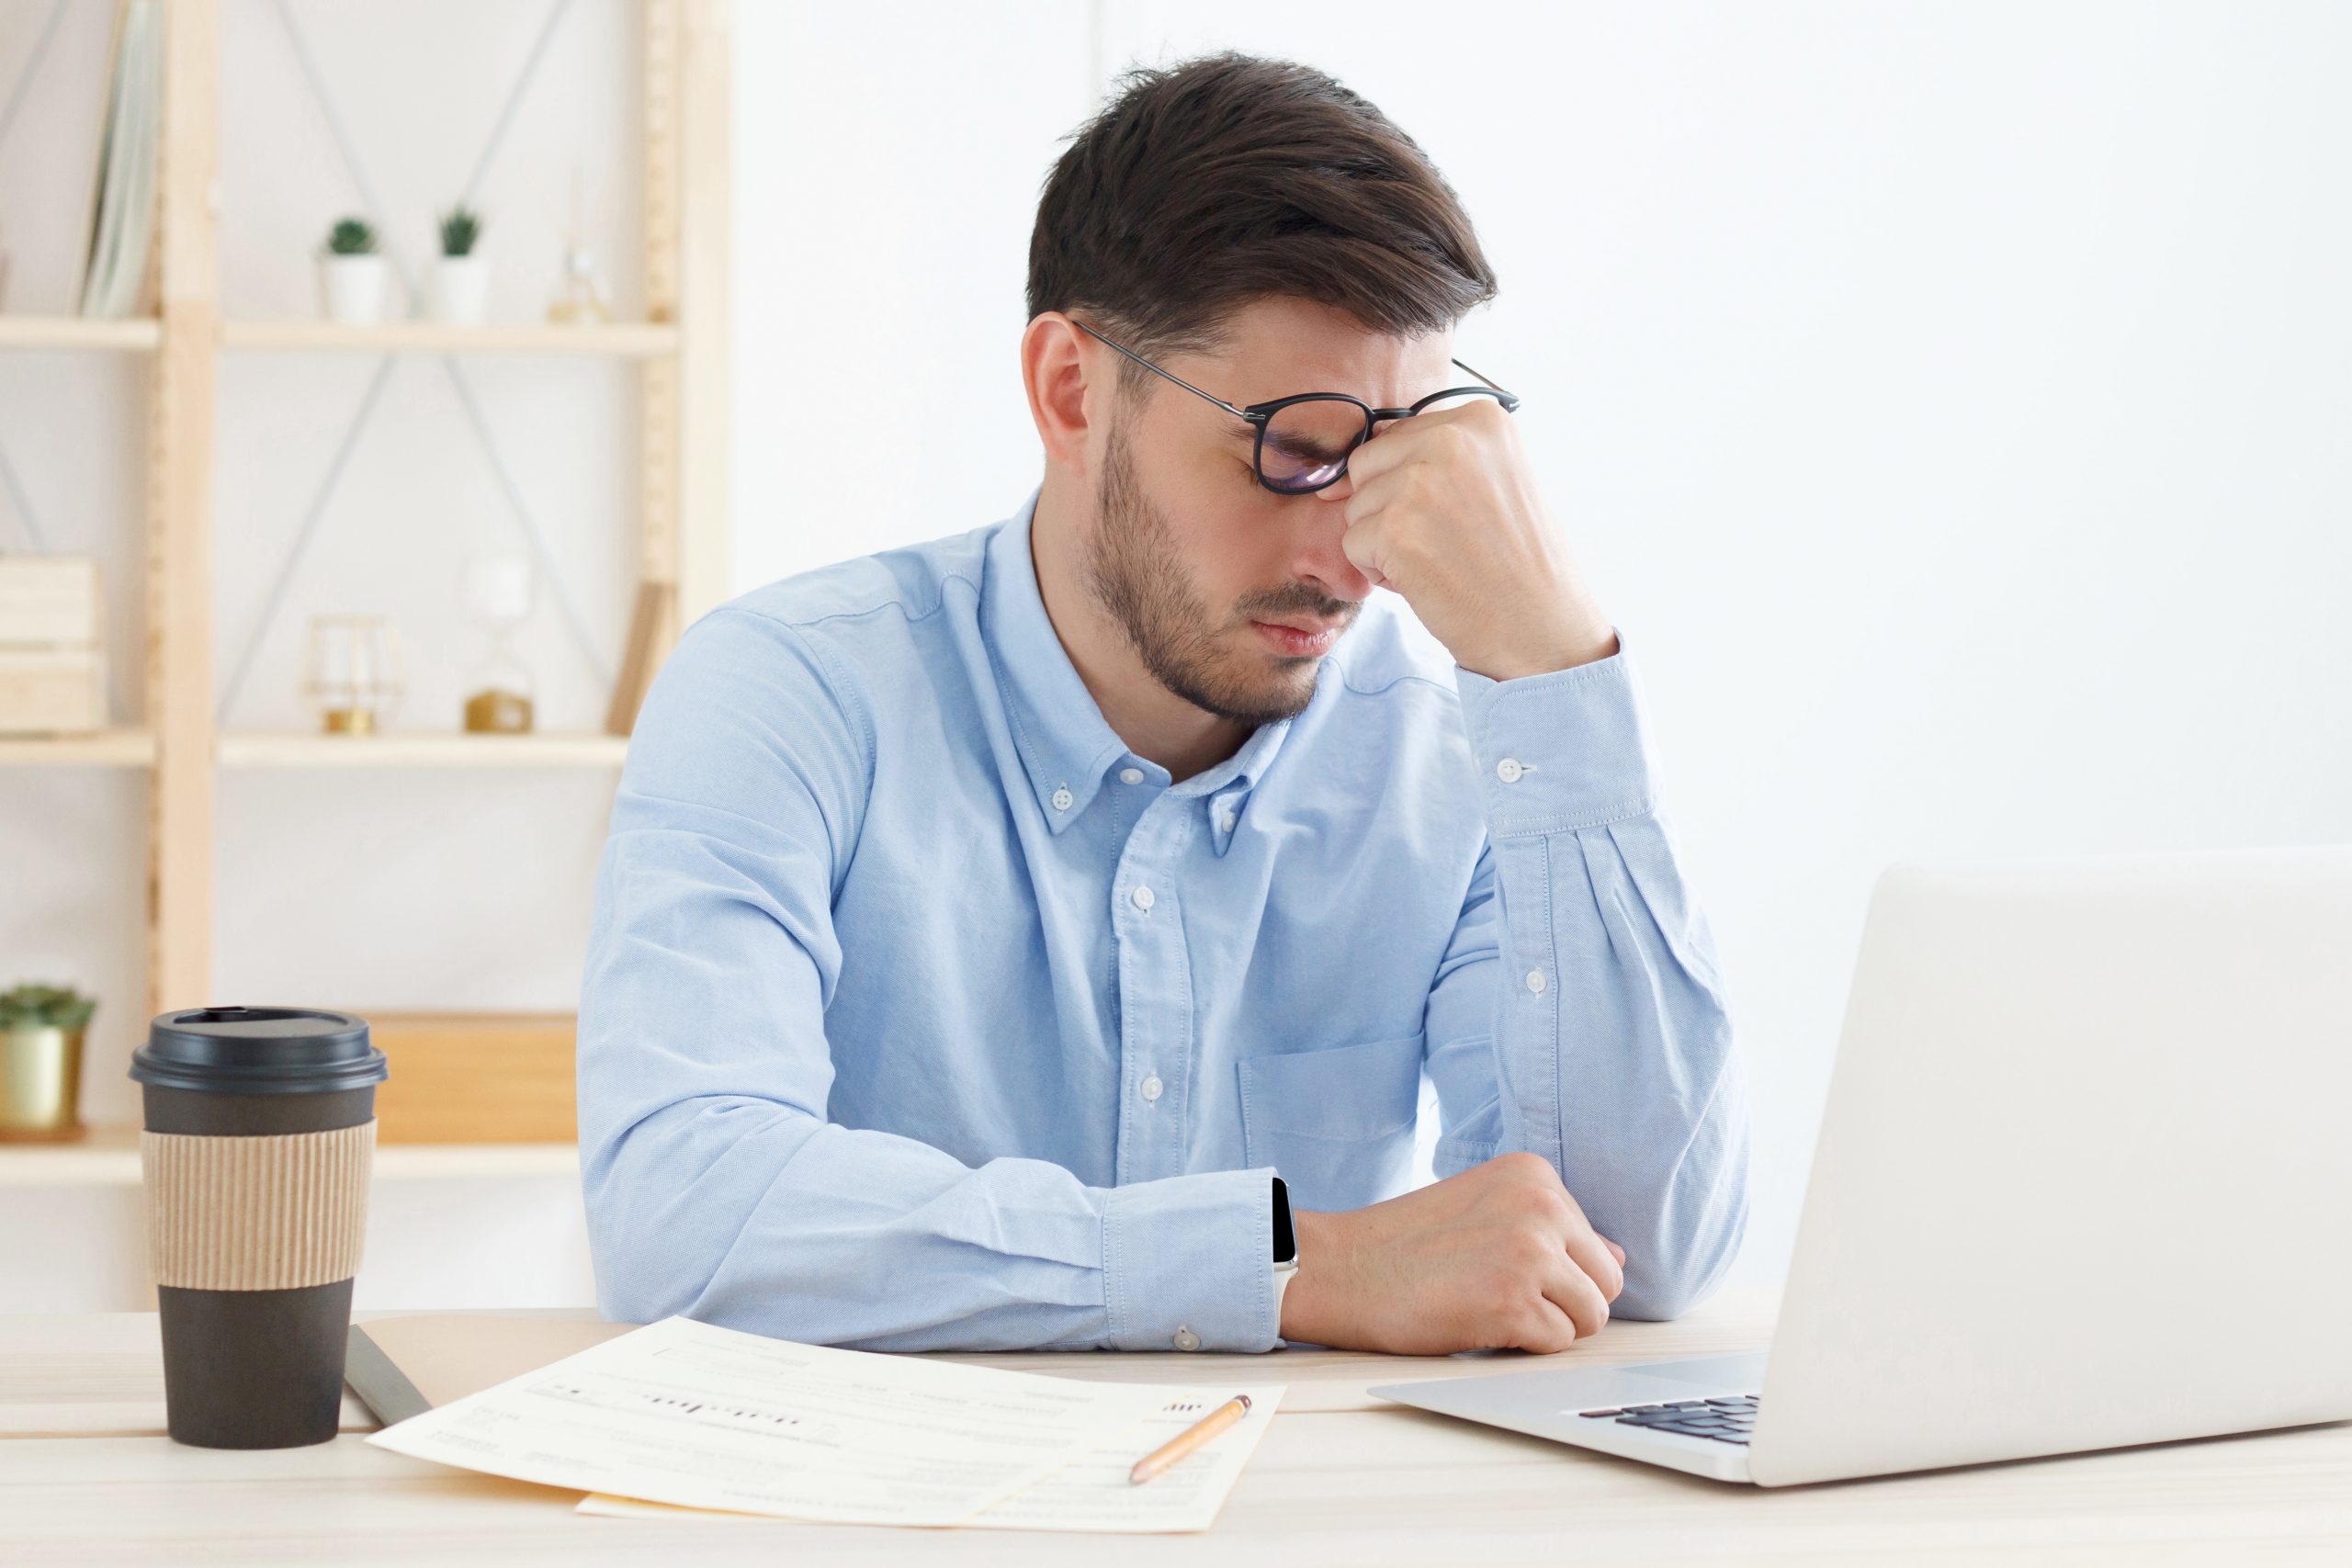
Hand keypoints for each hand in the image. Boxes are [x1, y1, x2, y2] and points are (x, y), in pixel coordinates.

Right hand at [1278, 1152, 1628, 1353]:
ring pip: (1591, 1318)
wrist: (1338, 1267)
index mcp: (1535, 1175)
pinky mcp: (1512, 1301)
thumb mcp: (1484, 1209)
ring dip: (1547, 1328)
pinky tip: (1479, 1324)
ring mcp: (1529, 1252)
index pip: (1596, 1245)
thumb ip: (1553, 1229)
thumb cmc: (1404, 1244)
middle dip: (1565, 1305)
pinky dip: (1524, 1348)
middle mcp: (1541, 1205)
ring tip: (1491, 1310)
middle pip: (1605, 1283)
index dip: (1558, 1275)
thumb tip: (1619, 1258)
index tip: (1501, 1269)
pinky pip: (1558, 1345)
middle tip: (1503, 1299)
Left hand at [1322, 397, 1617, 680]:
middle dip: (1388, 509)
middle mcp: (1451, 438)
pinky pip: (1353, 544)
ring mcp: (1420, 482)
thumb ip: (1441, 456)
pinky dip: (1380, 573)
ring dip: (1385, 543)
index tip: (1451, 517)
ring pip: (1357, 506)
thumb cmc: (1521, 565)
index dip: (1410, 485)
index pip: (1400, 435)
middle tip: (1443, 543)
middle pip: (1367, 464)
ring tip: (1441, 563)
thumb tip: (1356, 457)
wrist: (1544, 630)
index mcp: (1482, 419)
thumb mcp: (1497, 480)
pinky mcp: (1395, 528)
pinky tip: (1428, 582)